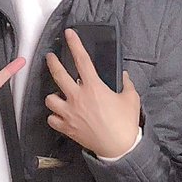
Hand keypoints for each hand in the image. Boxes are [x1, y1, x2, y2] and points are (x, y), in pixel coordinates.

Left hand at [44, 28, 140, 158]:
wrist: (119, 148)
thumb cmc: (125, 122)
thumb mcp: (131, 98)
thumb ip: (126, 84)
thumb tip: (124, 76)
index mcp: (93, 87)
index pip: (82, 60)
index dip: (75, 44)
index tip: (69, 34)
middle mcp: (78, 97)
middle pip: (58, 75)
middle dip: (52, 63)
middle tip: (50, 57)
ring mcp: (69, 113)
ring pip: (50, 99)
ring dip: (54, 96)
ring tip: (58, 96)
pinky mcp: (67, 128)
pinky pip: (51, 119)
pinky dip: (54, 117)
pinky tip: (59, 115)